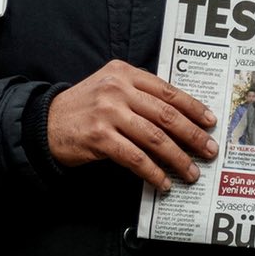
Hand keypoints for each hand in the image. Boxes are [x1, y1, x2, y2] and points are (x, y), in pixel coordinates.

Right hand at [45, 59, 217, 191]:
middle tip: (210, 151)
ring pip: (155, 138)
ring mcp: (108, 112)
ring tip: (191, 172)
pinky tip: (163, 182)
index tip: (210, 122)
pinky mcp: (100, 137)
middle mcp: (118, 89)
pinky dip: (153, 172)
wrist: (44, 123)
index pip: (168, 90)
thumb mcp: (109, 88)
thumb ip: (139, 94)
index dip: (193, 107)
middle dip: (193, 135)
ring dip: (178, 158)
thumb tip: (179, 118)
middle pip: (166, 115)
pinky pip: (135, 157)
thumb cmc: (82, 108)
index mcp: (124, 73)